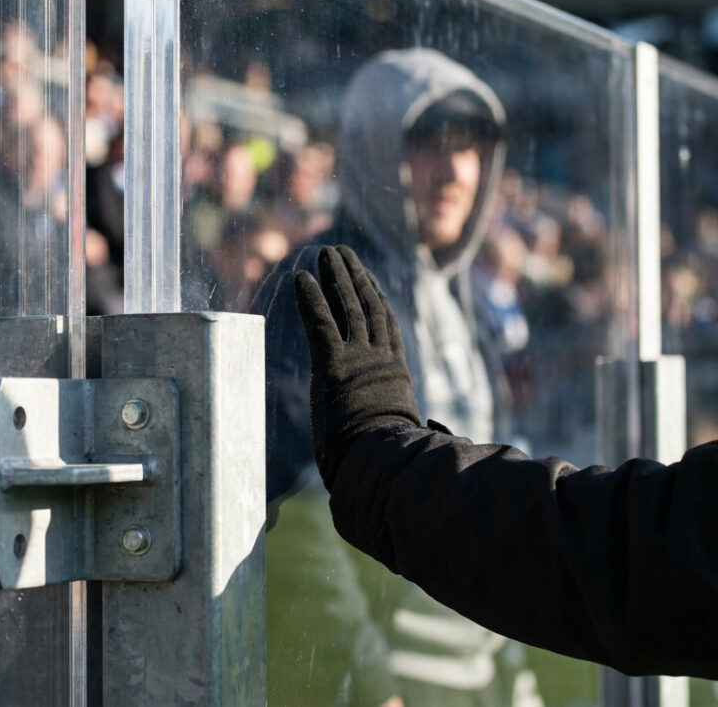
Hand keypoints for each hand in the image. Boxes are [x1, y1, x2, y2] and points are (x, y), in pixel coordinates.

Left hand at [294, 245, 421, 489]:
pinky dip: (310, 298)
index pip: (386, 325)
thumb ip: (396, 422)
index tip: (368, 278)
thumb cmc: (388, 460)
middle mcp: (378, 359)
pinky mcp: (333, 366)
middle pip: (367, 306)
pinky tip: (301, 277)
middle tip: (343, 253)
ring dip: (337, 276)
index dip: (376, 297)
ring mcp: (358, 359)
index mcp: (394, 373)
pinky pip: (319, 324)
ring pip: (347, 306)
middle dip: (355, 276)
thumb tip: (416, 434)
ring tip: (327, 252)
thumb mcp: (396, 434)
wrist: (382, 465)